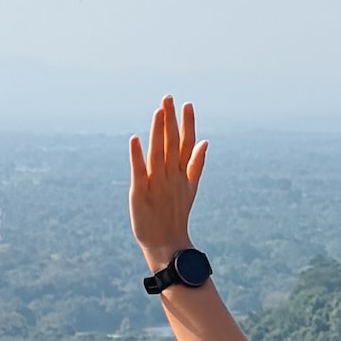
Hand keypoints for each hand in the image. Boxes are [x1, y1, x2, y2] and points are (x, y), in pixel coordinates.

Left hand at [129, 95, 208, 268]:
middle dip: (171, 120)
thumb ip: (197, 164)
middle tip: (168, 98)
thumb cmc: (176, 214)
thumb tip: (205, 141)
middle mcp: (171, 175)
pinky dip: (137, 155)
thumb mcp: (190, 187)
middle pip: (172, 143)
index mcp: (182, 173)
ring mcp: (156, 184)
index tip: (186, 104)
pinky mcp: (140, 193)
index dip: (187, 124)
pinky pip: (139, 171)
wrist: (166, 243)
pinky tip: (135, 139)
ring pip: (158, 153)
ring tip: (158, 111)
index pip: (186, 143)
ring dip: (158, 132)